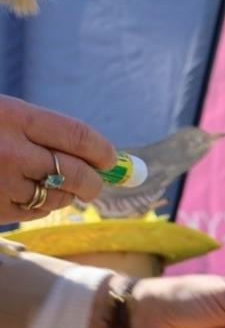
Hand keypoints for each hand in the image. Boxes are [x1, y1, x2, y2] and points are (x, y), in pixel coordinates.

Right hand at [0, 96, 115, 221]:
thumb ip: (39, 130)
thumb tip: (96, 155)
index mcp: (13, 116)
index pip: (78, 136)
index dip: (103, 151)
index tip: (111, 159)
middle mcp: (9, 150)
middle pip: (77, 174)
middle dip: (93, 181)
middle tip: (95, 183)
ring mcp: (0, 182)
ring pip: (57, 196)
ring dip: (66, 195)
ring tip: (58, 186)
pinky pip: (34, 211)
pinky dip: (42, 206)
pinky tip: (31, 195)